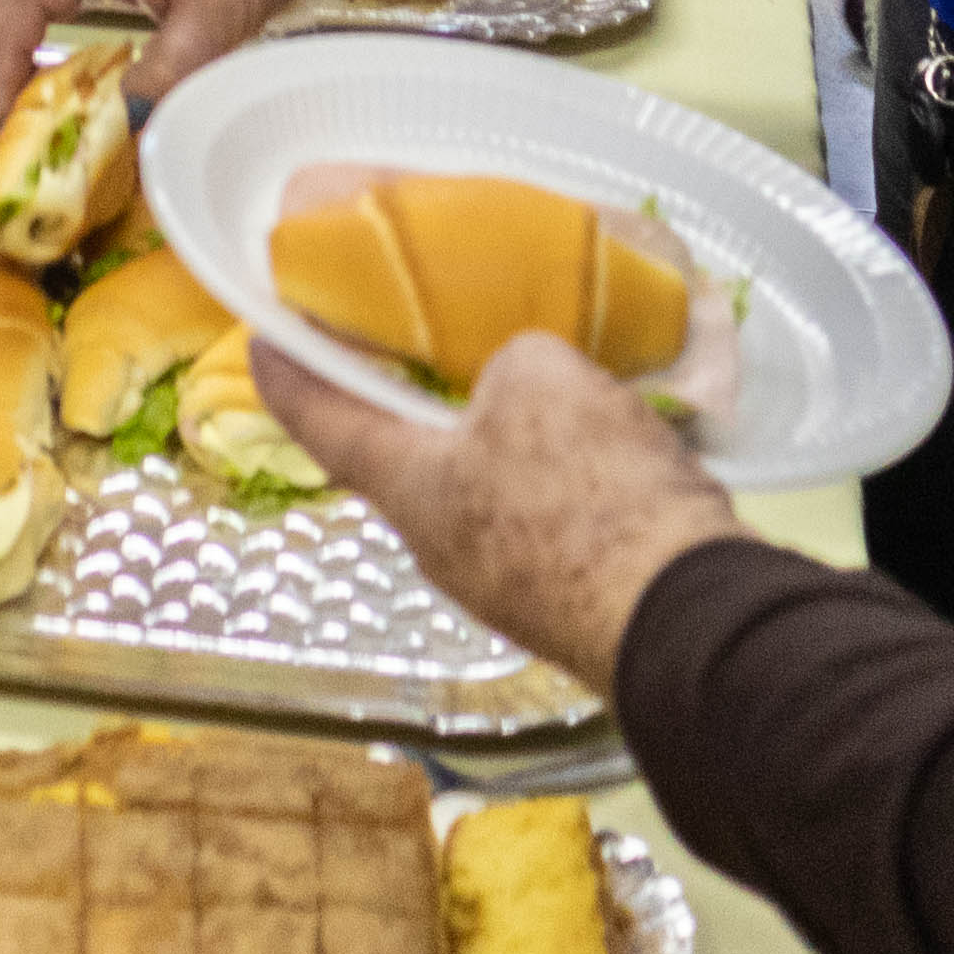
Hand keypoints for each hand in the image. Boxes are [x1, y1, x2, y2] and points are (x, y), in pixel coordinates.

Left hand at [254, 331, 743, 684]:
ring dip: (506, 439)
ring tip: (545, 385)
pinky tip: (610, 445)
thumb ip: (512, 363)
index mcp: (410, 493)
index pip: (322, 423)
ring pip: (489, 490)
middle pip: (410, 459)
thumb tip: (524, 384)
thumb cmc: (591, 493)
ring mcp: (510, 588)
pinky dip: (565, 476)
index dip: (290, 372)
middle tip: (424, 341)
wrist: (691, 618)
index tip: (262, 335)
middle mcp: (443, 549)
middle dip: (415, 401)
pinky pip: (552, 521)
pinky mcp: (573, 603)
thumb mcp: (541, 378)